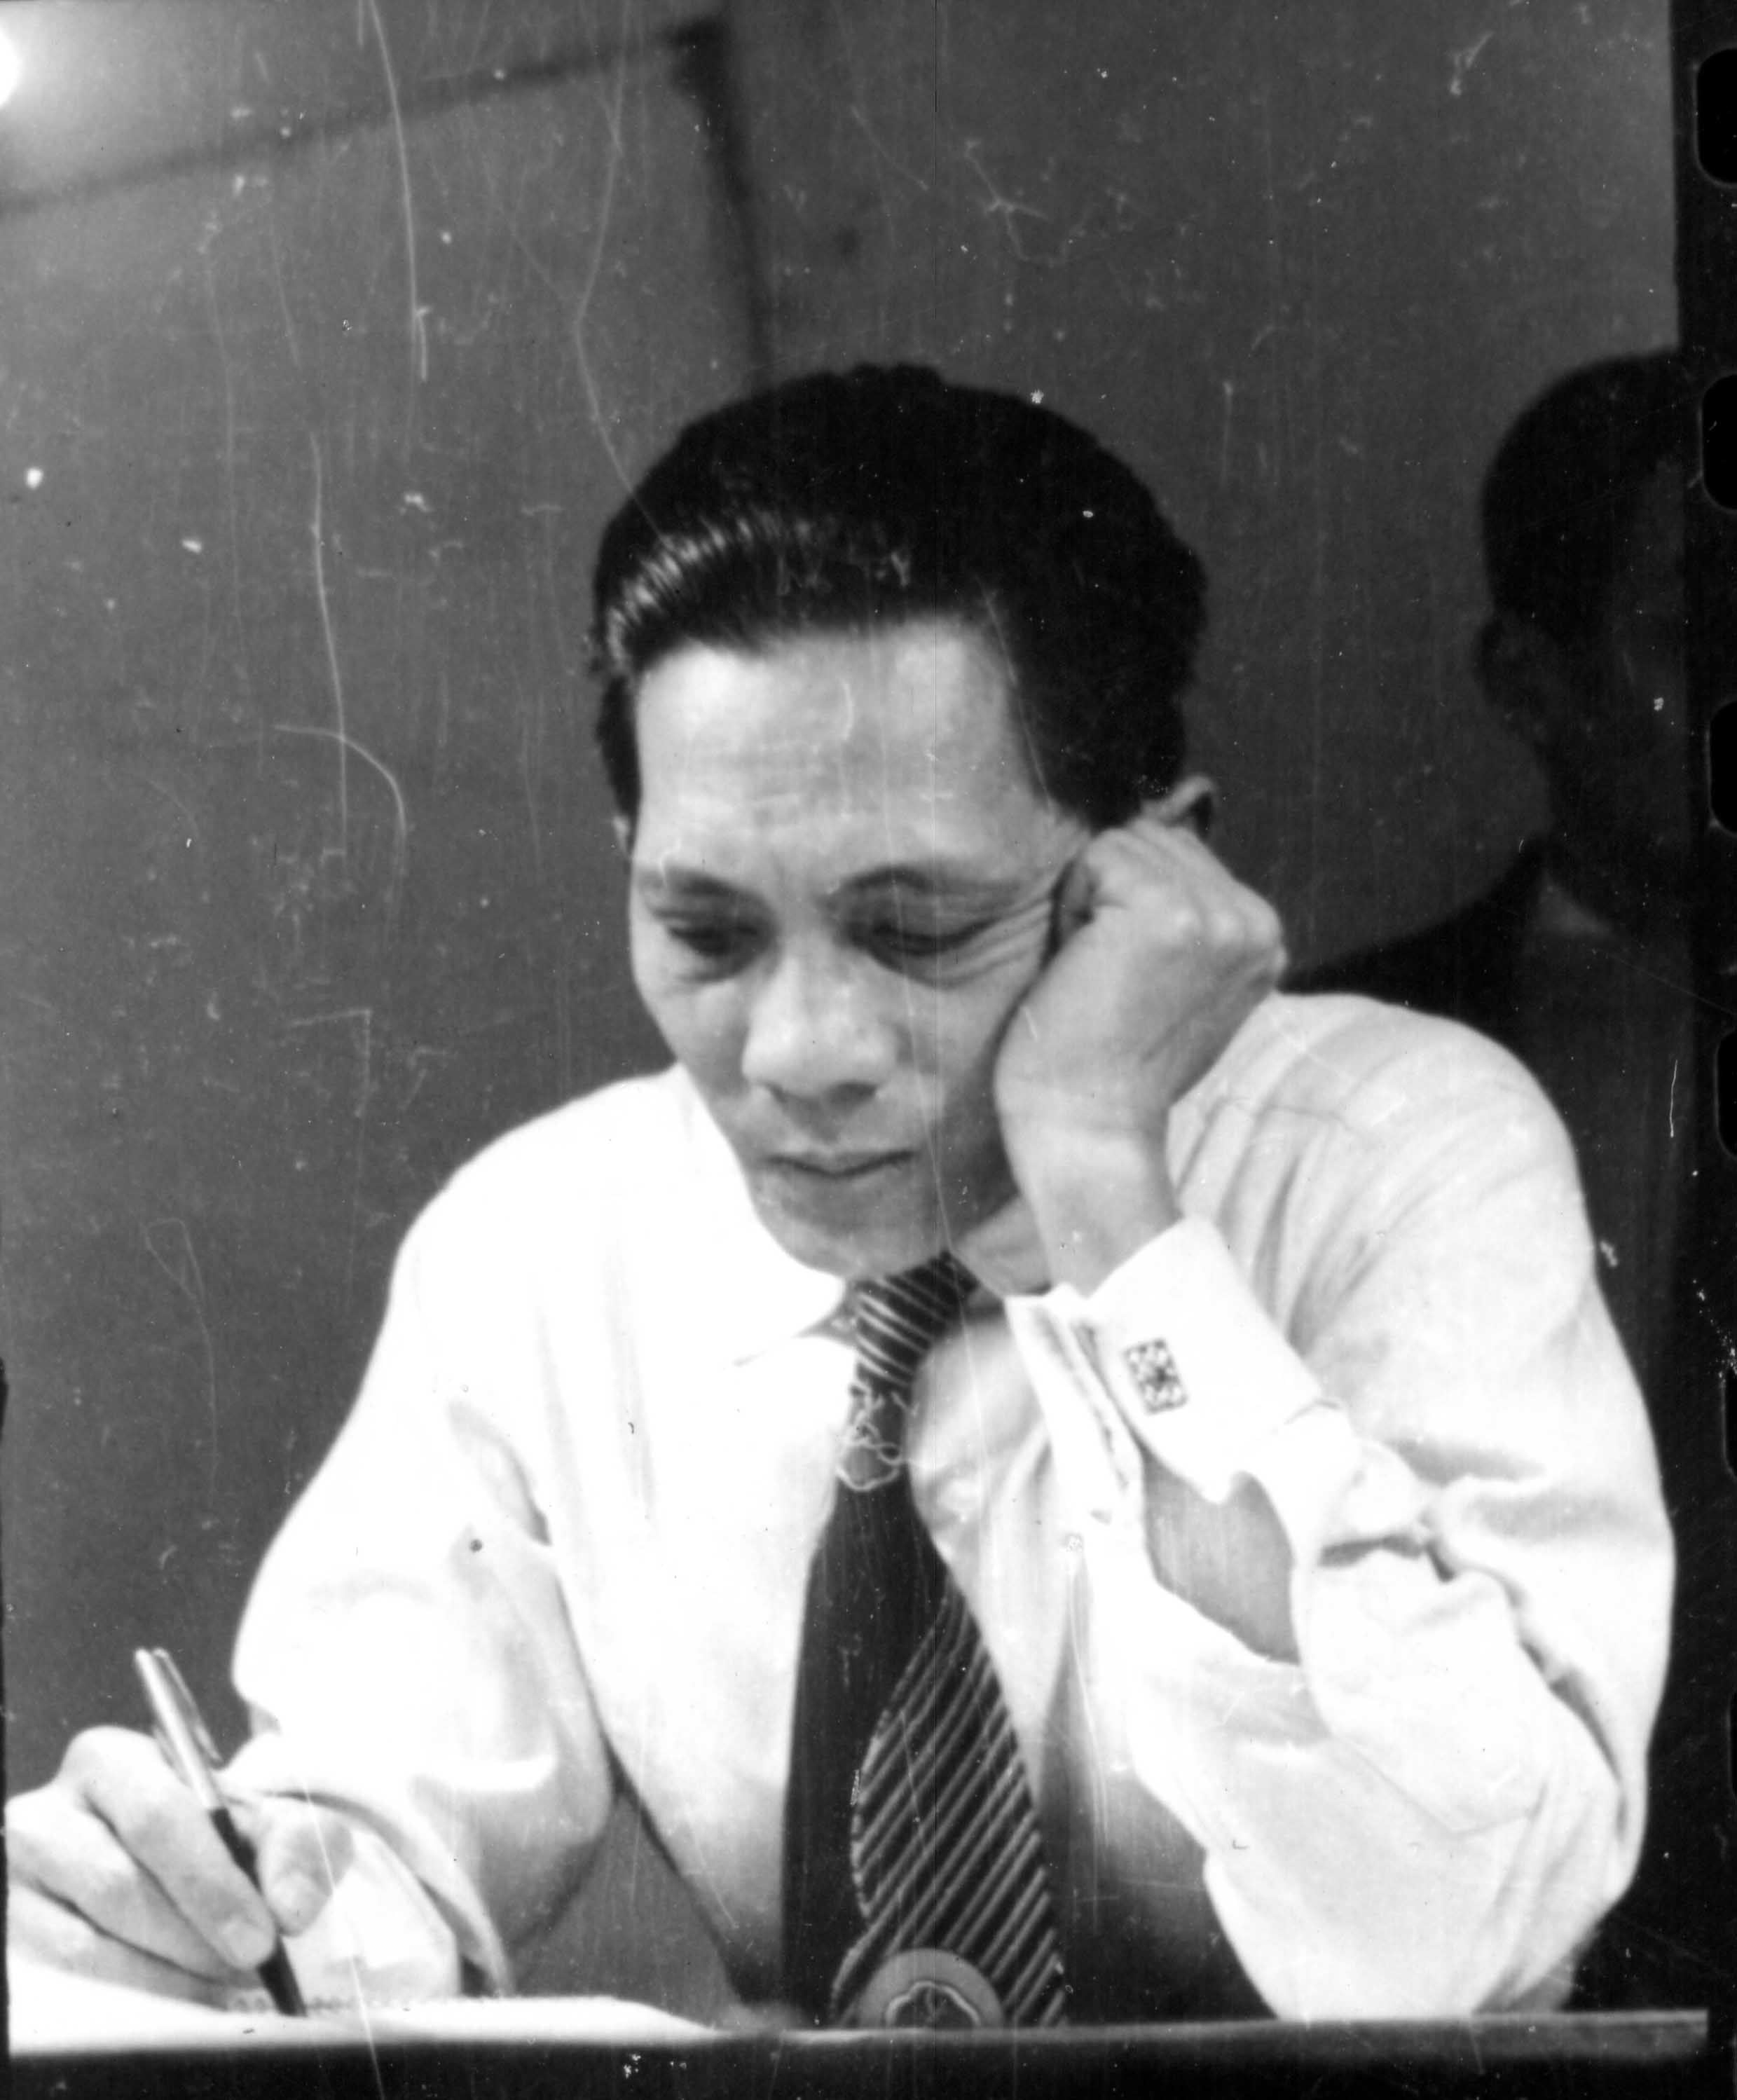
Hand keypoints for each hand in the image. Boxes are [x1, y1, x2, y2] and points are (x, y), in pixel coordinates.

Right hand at [7, 1726, 352, 2003]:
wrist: (175, 1856)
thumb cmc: (218, 1831)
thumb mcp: (270, 1820)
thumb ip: (298, 1846)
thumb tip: (290, 1908)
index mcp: (113, 1761)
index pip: (157, 1817)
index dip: (212, 1883)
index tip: (263, 1935)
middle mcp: (51, 1811)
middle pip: (118, 1883)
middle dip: (196, 1932)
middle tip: (251, 1961)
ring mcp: (23, 1876)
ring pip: (86, 1940)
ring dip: (167, 1970)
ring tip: (223, 1977)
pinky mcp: (16, 1930)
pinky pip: (69, 1975)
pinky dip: (136, 1990)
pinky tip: (182, 1990)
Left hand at [994, 781, 1285, 1287]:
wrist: (1090, 1127)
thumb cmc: (1109, 1060)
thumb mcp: (1176, 981)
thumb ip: (1187, 917)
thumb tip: (1159, 825)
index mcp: (1263, 935)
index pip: (1179, 854)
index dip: (1130, 907)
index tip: (1130, 979)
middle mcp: (1254, 921)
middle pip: (1153, 839)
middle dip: (1112, 897)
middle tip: (1109, 977)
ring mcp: (1217, 917)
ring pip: (1124, 843)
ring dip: (1091, 901)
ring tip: (1100, 973)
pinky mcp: (1169, 916)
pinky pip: (1096, 858)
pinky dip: (1072, 906)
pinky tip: (1084, 967)